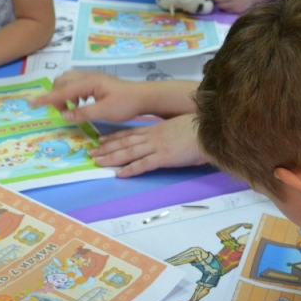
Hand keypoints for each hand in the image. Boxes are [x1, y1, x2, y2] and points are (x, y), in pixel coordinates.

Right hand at [29, 71, 145, 122]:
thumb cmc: (126, 103)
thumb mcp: (104, 111)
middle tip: (64, 112)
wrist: (144, 96)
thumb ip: (83, 113)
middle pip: (61, 82)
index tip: (31, 103)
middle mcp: (87, 76)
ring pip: (68, 82)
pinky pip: (76, 84)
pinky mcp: (95, 82)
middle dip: (56, 96)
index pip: (61, 91)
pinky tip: (82, 105)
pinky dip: (72, 94)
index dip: (46, 98)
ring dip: (64, 95)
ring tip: (73, 109)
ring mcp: (91, 78)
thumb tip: (64, 115)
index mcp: (88, 82)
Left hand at [89, 114, 206, 177]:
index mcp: (156, 129)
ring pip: (129, 152)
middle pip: (124, 143)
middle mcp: (152, 136)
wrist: (208, 130)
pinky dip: (130, 170)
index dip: (114, 137)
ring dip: (112, 158)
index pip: (130, 133)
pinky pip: (143, 164)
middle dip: (106, 148)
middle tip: (91, 153)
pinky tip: (119, 174)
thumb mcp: (179, 127)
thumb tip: (168, 139)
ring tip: (97, 162)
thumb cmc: (198, 128)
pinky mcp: (163, 157)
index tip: (101, 140)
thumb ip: (170, 133)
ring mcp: (157, 146)